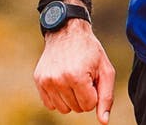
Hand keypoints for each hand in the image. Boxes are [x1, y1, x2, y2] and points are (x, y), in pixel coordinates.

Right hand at [33, 6, 114, 123]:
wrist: (67, 31)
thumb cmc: (90, 51)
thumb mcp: (105, 70)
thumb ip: (106, 97)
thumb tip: (103, 122)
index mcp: (77, 77)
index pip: (89, 105)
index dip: (94, 93)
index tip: (92, 78)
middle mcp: (59, 80)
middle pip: (76, 108)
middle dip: (83, 95)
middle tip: (83, 75)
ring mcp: (46, 81)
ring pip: (63, 109)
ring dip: (71, 98)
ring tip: (74, 78)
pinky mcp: (38, 80)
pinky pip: (50, 104)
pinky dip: (59, 97)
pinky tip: (63, 82)